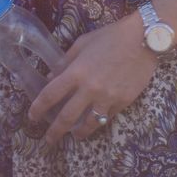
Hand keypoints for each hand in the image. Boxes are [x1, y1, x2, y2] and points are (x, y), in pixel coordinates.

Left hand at [27, 14, 157, 145]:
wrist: (144, 39)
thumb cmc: (111, 36)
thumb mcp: (83, 43)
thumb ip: (65, 61)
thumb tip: (51, 76)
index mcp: (76, 72)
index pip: (50, 95)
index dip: (38, 108)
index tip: (32, 117)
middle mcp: (89, 89)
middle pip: (66, 117)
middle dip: (54, 132)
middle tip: (48, 140)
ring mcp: (107, 98)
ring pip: (88, 124)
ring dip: (78, 133)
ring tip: (73, 136)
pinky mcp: (123, 103)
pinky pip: (107, 117)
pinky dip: (98, 122)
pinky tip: (94, 123)